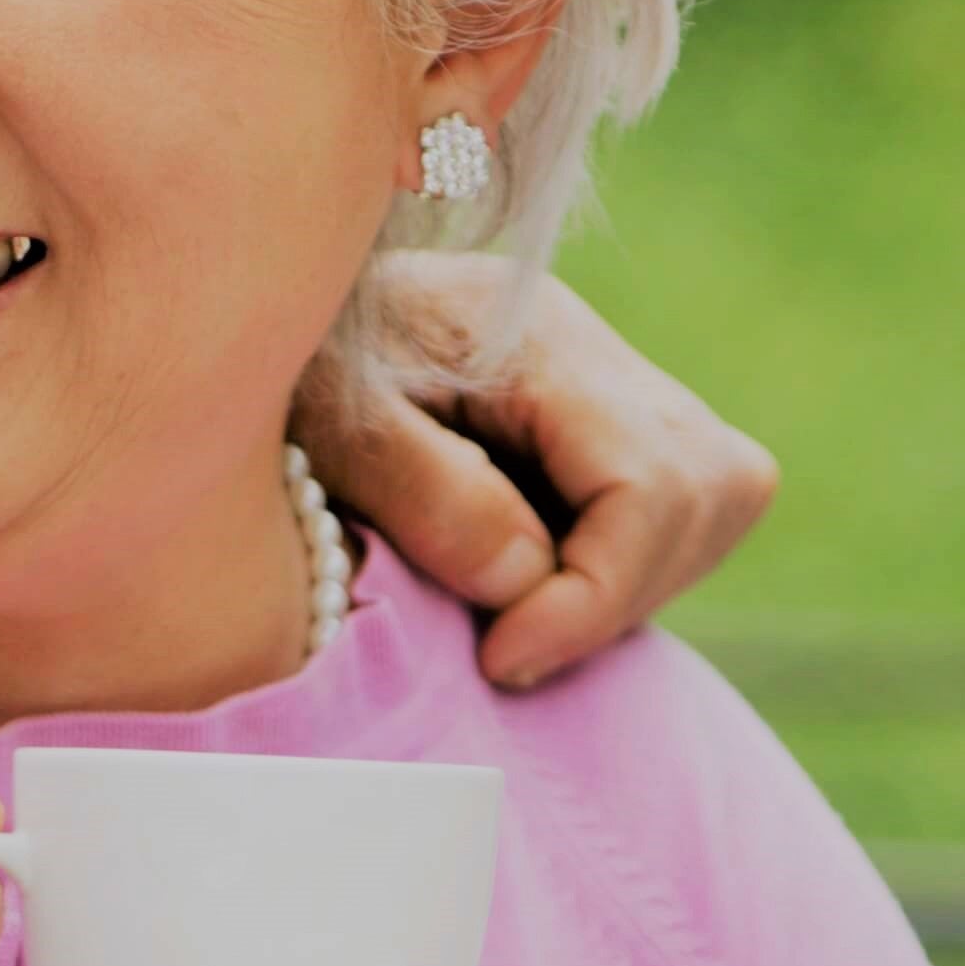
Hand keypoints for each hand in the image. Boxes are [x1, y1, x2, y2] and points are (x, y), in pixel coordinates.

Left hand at [296, 252, 778, 689]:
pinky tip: (525, 581)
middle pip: (709, 490)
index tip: (502, 658)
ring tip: (517, 618)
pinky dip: (617, 560)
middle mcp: (593, 349)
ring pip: (711, 498)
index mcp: (535, 339)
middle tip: (507, 647)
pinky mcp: (595, 418)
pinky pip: (671, 502)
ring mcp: (605, 379)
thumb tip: (527, 578)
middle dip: (620, 593)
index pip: (649, 484)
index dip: (593, 595)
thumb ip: (426, 493)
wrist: (253, 307)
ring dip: (630, 580)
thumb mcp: (328, 424)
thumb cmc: (280, 361)